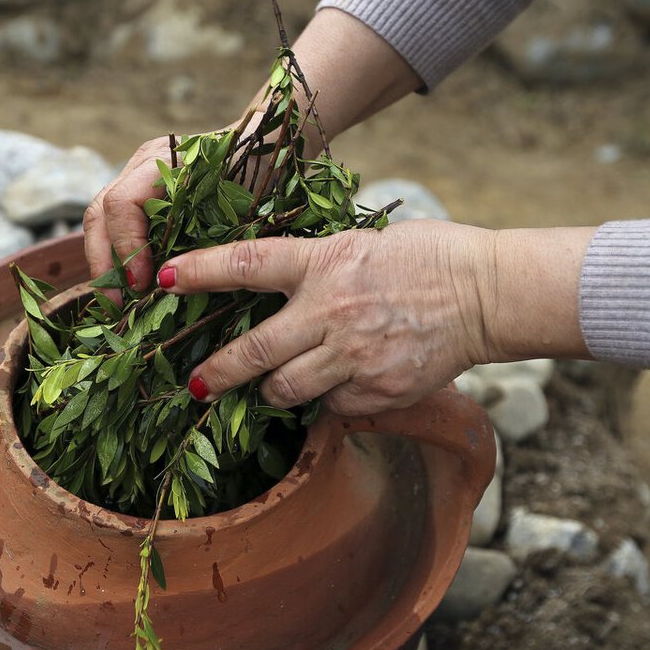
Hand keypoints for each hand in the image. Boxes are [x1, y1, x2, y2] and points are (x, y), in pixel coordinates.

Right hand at [82, 8, 423, 291]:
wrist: (272, 143)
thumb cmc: (264, 172)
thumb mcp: (243, 204)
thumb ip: (210, 237)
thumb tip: (173, 284)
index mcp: (165, 161)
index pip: (122, 204)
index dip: (126, 248)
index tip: (142, 284)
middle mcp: (144, 165)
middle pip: (100, 213)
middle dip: (104, 263)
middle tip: (117, 306)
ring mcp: (139, 175)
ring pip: (102, 220)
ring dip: (107, 264)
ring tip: (119, 302)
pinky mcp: (144, 192)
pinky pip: (119, 224)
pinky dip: (120, 256)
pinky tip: (132, 285)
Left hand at [155, 220, 498, 415]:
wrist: (486, 293)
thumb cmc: (423, 258)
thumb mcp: (359, 244)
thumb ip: (312, 267)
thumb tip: (266, 287)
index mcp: (324, 261)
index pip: (247, 265)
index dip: (200, 272)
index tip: (163, 279)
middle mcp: (331, 310)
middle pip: (253, 351)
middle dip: (216, 373)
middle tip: (195, 384)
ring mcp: (354, 354)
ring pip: (285, 389)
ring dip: (273, 388)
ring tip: (279, 381)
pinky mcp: (377, 390)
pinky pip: (331, 406)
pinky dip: (328, 398)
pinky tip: (343, 381)